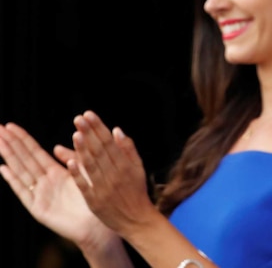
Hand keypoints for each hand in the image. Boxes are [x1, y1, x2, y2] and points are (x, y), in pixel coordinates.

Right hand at [0, 122, 115, 251]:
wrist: (97, 225)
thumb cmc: (94, 199)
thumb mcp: (85, 173)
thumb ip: (74, 158)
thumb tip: (57, 146)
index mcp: (55, 172)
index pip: (34, 151)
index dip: (22, 139)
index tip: (10, 125)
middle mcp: (44, 182)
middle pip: (24, 159)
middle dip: (11, 143)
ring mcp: (39, 194)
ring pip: (21, 171)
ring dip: (9, 157)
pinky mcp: (38, 208)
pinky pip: (24, 191)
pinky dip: (14, 180)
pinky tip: (3, 169)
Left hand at [66, 111, 158, 236]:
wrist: (137, 220)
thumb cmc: (136, 191)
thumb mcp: (138, 168)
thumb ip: (128, 149)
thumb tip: (116, 129)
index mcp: (125, 165)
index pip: (109, 142)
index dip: (98, 128)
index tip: (88, 114)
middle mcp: (115, 175)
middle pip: (100, 151)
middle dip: (89, 133)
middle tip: (79, 118)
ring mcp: (104, 188)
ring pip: (92, 166)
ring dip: (83, 149)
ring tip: (75, 133)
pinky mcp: (94, 202)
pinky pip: (84, 186)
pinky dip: (78, 174)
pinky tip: (69, 162)